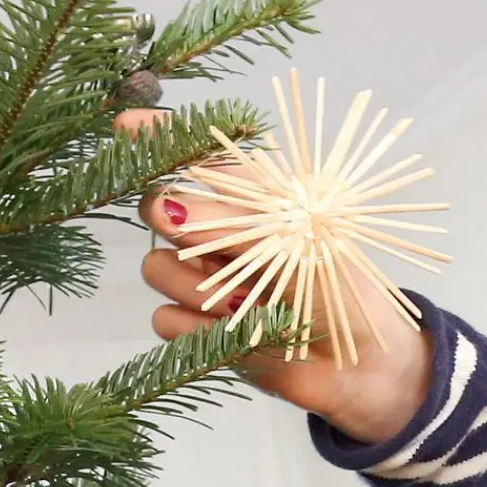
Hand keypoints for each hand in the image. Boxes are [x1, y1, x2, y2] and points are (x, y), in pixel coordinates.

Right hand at [115, 108, 434, 444]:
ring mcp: (205, 280)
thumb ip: (225, 221)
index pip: (194, 158)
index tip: (125, 123)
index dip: (157, 138)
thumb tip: (162, 206)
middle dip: (177, 225)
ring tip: (249, 302)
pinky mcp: (197, 329)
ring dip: (198, 287)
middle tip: (215, 247)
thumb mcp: (292, 241)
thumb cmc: (341, 288)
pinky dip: (199, 329)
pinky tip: (238, 333)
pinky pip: (165, 320)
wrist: (361, 363)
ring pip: (156, 268)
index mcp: (250, 200)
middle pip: (157, 210)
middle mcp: (219, 235)